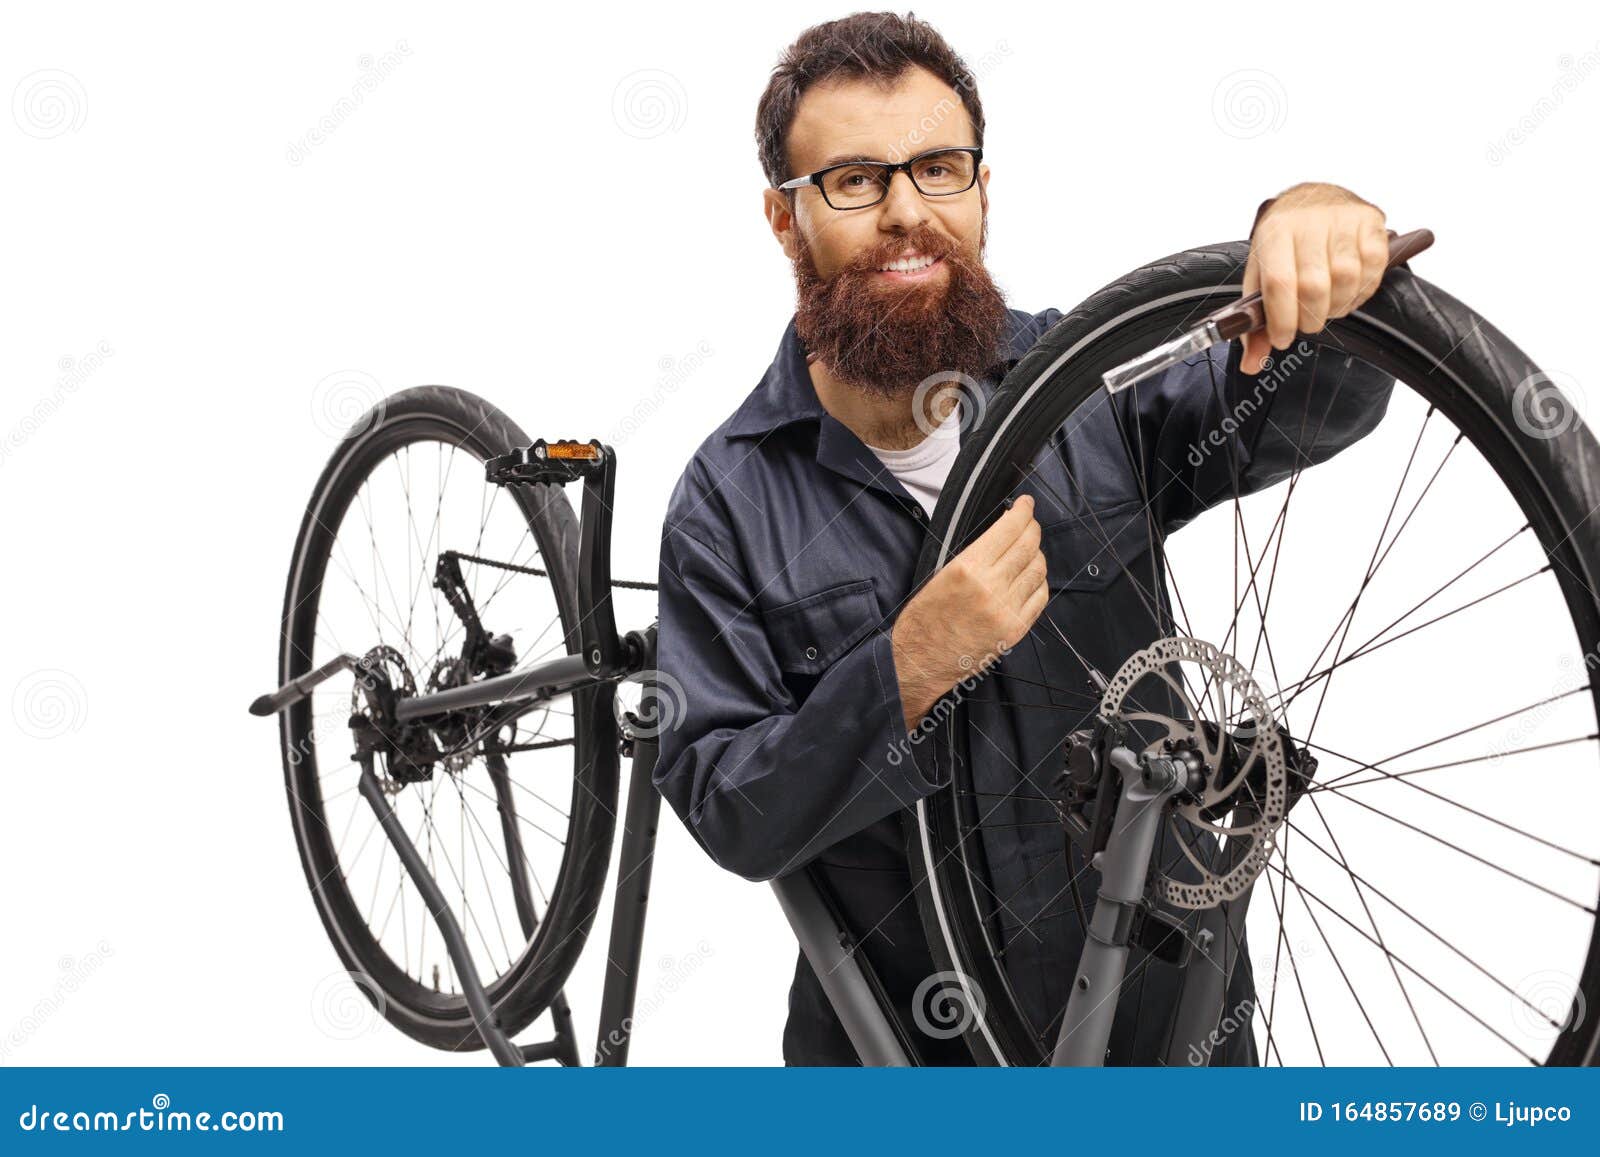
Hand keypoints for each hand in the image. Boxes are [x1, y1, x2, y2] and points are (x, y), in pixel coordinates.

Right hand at [890, 494, 1047, 730]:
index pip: (1009, 529)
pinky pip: (1040, 597)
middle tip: (1030, 522)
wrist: (919, 661)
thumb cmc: (923, 619)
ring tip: (1029, 551)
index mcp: (968, 568)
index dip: (1023, 512)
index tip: (1026, 504)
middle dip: (1033, 528)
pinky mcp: (1015, 630)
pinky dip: (1039, 582)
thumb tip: (1001, 535)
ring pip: (1038, 569)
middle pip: (1028, 546)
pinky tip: (1030, 578)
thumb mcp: (941, 575)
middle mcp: (991, 587)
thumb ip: (974, 555)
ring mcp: (1007, 610)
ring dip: (1037, 554)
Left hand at [1241, 183, 1388, 374]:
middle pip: (1315, 286)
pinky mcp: (1370, 222)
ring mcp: (1343, 220)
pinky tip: (1349, 292)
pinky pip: (1374, 267)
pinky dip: (1362, 291)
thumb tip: (1252, 364)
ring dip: (1338, 306)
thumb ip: (1255, 322)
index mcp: (1274, 233)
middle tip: (1307, 323)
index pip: (1280, 283)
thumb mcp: (1260, 275)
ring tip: (1327, 306)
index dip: (1283, 320)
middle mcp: (1308, 222)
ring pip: (1347, 278)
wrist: (1311, 200)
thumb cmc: (1284, 244)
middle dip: (1311, 318)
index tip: (1282, 339)